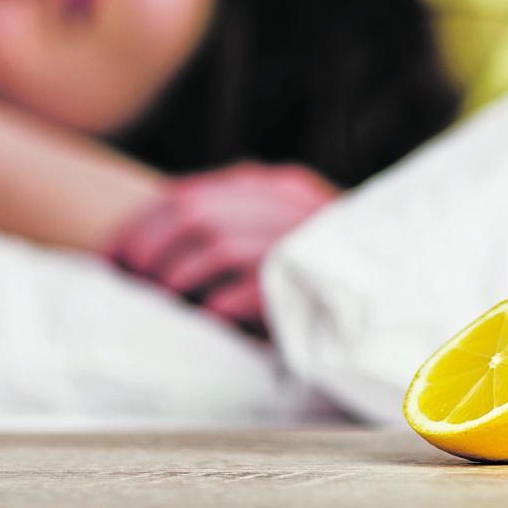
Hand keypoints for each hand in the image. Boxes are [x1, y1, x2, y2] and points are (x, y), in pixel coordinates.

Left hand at [107, 162, 340, 338]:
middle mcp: (292, 205)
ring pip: (217, 246)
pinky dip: (215, 306)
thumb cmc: (326, 279)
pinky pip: (245, 291)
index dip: (140, 227)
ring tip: (166, 302)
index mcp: (280, 187)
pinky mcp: (310, 283)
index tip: (112, 260)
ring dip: (176, 278)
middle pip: (196, 215)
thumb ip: (237, 226)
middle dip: (148, 249)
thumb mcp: (282, 236)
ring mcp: (304, 241)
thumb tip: (152, 252)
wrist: (395, 302)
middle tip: (129, 283)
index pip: (190, 196)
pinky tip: (205, 320)